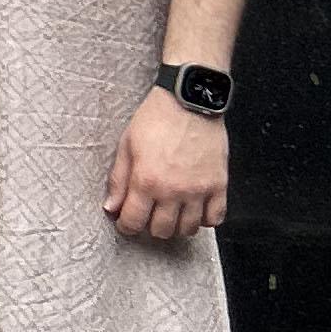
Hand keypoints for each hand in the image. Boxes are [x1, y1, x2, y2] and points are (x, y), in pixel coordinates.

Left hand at [105, 85, 228, 240]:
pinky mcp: (219, 185)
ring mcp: (199, 190)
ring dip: (177, 226)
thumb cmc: (155, 119)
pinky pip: (216, 218)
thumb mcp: (127, 145)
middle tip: (149, 214)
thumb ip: (118, 180)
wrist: (189, 100)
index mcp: (146, 181)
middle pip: (162, 231)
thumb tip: (111, 208)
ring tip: (171, 213)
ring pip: (189, 229)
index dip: (126, 226)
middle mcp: (173, 191)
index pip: (134, 222)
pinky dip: (206, 219)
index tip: (126, 221)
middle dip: (151, 227)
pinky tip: (196, 209)